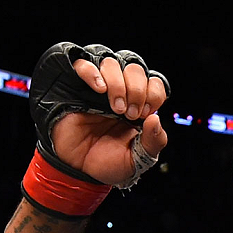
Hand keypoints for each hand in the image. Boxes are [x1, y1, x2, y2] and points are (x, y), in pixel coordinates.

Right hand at [51, 56, 167, 186]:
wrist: (78, 169)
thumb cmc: (107, 162)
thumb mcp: (137, 158)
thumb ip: (154, 142)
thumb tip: (156, 119)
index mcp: (139, 105)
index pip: (154, 83)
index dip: (154, 94)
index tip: (145, 114)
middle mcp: (121, 91)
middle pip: (135, 69)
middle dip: (137, 90)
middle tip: (130, 114)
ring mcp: (98, 88)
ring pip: (112, 63)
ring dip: (118, 84)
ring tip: (115, 109)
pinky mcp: (76, 87)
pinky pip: (82, 64)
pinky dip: (92, 73)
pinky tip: (99, 90)